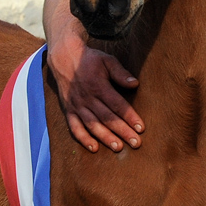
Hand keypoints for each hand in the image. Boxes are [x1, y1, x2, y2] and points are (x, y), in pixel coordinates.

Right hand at [46, 28, 143, 152]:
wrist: (64, 57)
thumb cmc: (90, 60)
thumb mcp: (107, 61)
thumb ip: (121, 73)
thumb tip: (135, 84)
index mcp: (98, 86)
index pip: (117, 105)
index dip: (130, 117)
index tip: (141, 128)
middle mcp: (87, 98)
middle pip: (107, 118)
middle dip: (123, 132)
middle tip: (136, 143)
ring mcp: (76, 105)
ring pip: (92, 125)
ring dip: (106, 138)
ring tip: (119, 148)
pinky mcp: (69, 110)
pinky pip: (75, 127)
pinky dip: (83, 138)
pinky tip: (94, 148)